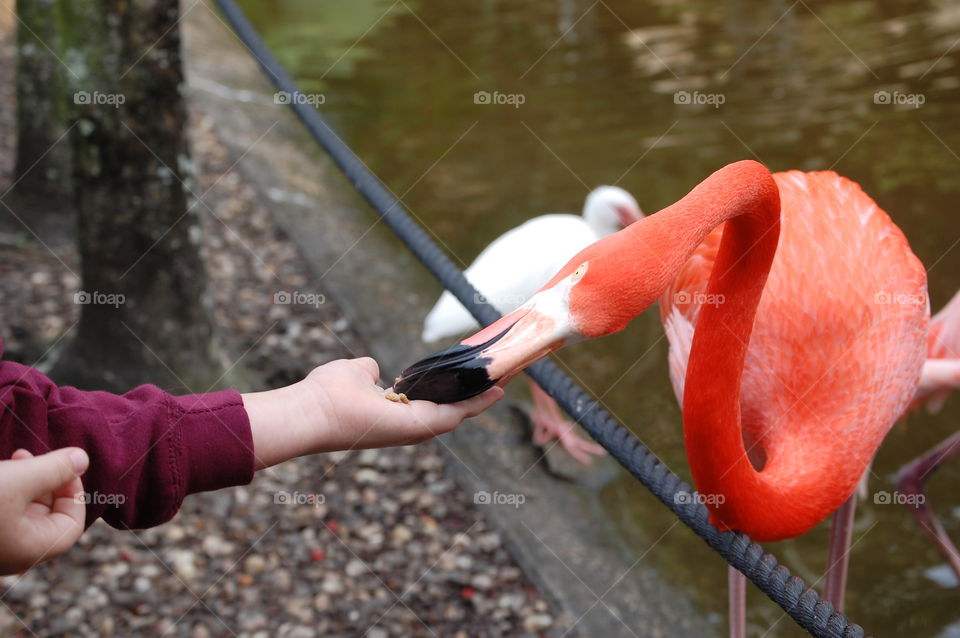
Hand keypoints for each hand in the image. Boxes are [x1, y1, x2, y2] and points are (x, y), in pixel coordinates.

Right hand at [0, 448, 88, 574]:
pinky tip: (1, 469)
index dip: (74, 492)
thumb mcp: (18, 481)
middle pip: (46, 517)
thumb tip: (84, 458)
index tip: (64, 465)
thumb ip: (54, 470)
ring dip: (23, 483)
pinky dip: (7, 492)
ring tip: (15, 456)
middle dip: (45, 481)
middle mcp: (14, 554)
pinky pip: (3, 515)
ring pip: (21, 513)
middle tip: (30, 455)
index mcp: (31, 550)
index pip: (72, 524)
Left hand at [243, 357, 503, 468]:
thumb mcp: (357, 372)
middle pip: (455, 409)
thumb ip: (371, 372)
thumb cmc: (327, 393)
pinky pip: (457, 414)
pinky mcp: (420, 427)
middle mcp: (410, 426)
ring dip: (486, 395)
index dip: (456, 390)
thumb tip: (374, 370)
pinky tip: (497, 388)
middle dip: (480, 393)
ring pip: (461, 413)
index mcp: (397, 413)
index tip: (476, 376)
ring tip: (508, 376)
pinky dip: (479, 401)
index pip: (434, 402)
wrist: (313, 411)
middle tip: (504, 375)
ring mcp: (416, 429)